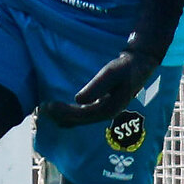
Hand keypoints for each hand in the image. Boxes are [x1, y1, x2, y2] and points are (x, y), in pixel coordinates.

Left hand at [39, 37, 160, 126]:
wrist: (140, 63)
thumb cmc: (126, 66)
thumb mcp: (111, 73)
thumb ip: (96, 87)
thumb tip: (78, 100)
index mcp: (110, 108)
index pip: (82, 115)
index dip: (64, 113)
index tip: (49, 106)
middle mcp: (108, 113)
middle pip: (80, 120)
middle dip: (61, 116)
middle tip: (43, 108)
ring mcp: (106, 110)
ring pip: (82, 119)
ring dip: (65, 116)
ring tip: (48, 111)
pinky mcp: (104, 105)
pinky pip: (84, 114)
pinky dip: (71, 113)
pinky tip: (62, 111)